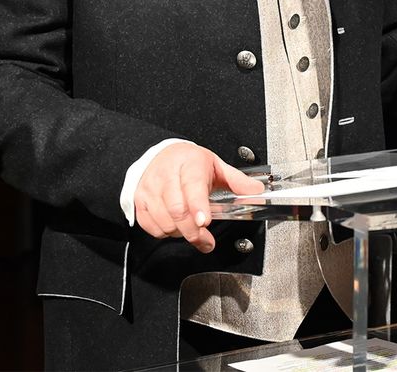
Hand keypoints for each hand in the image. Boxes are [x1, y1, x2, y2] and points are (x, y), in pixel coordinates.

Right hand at [134, 142, 264, 252]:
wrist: (162, 155)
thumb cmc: (190, 162)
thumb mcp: (216, 166)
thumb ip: (237, 180)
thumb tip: (257, 190)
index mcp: (190, 163)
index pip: (192, 186)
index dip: (198, 205)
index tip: (204, 222)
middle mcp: (167, 175)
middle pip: (177, 209)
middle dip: (193, 231)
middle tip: (205, 241)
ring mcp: (151, 188)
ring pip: (164, 221)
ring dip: (180, 233)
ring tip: (192, 229)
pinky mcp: (139, 200)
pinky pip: (150, 226)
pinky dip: (165, 232)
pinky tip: (176, 226)